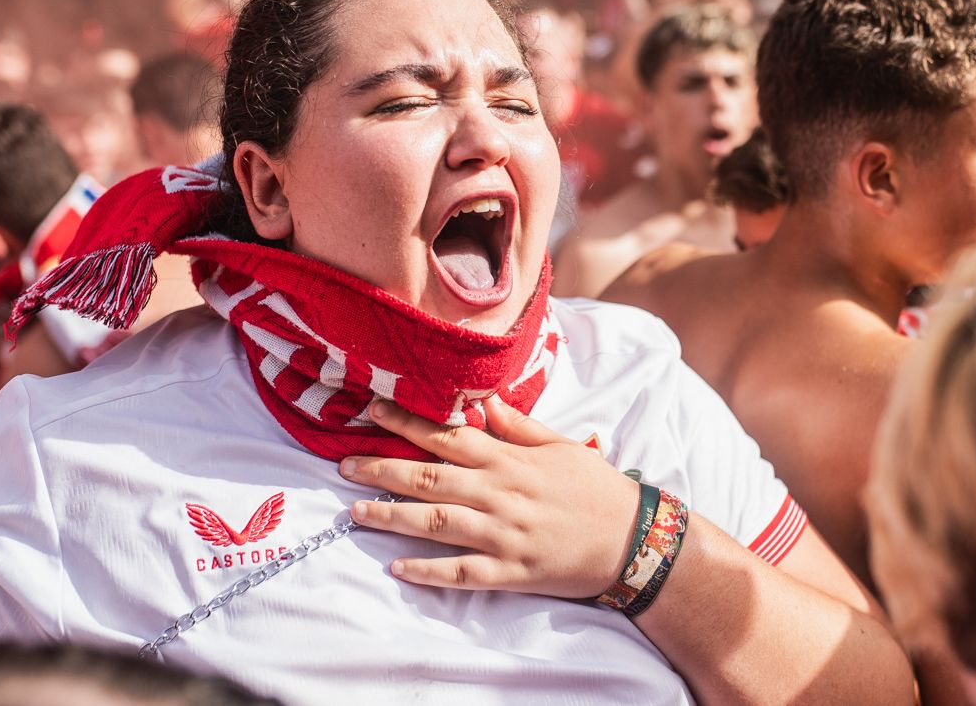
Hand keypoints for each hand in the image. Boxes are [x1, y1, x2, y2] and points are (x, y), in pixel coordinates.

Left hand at [340, 397, 640, 597]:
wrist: (632, 539)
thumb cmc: (596, 489)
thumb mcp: (560, 447)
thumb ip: (519, 427)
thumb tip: (486, 402)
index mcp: (510, 460)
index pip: (449, 435)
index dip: (407, 422)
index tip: (373, 410)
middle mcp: (501, 493)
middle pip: (430, 477)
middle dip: (383, 469)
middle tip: (344, 465)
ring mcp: (504, 533)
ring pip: (437, 522)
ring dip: (393, 517)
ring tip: (356, 513)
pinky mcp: (510, 570)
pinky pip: (461, 572)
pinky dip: (428, 571)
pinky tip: (398, 567)